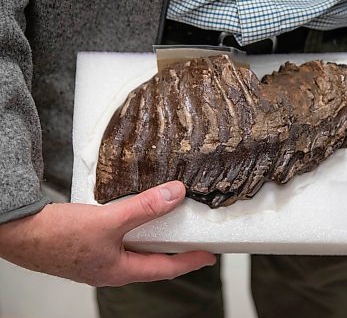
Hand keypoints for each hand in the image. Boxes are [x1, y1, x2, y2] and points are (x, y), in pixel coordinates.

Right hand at [0, 181, 215, 285]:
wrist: (16, 234)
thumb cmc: (55, 236)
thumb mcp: (108, 221)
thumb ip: (144, 208)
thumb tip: (175, 195)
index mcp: (120, 270)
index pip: (166, 269)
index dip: (190, 261)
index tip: (209, 256)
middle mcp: (111, 269)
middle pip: (152, 263)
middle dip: (173, 253)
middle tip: (191, 243)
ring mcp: (97, 261)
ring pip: (134, 251)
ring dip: (152, 240)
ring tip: (166, 227)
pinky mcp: (86, 249)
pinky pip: (119, 242)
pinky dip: (132, 232)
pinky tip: (131, 219)